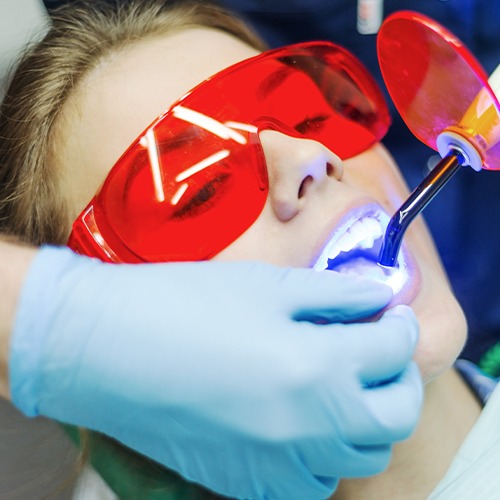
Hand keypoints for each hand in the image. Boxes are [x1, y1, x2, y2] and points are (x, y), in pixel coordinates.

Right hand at [10, 246, 421, 499]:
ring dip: (365, 420)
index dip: (400, 328)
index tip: (392, 316)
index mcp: (317, 368)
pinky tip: (301, 423)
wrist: (108, 348)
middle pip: (394, 418)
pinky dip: (324, 454)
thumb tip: (376, 297)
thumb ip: (333, 294)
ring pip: (358, 457)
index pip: (393, 352)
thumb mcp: (267, 286)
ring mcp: (278, 466)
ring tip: (343, 387)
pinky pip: (312, 483)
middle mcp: (308, 428)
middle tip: (382, 353)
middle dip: (400, 382)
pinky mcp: (245, 483)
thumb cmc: (184, 304)